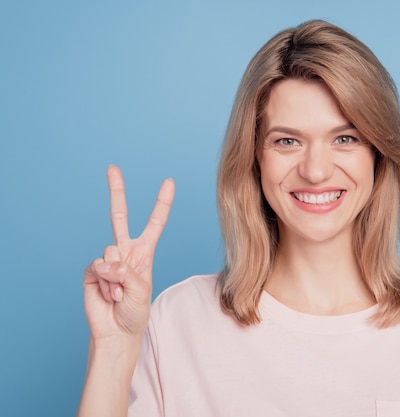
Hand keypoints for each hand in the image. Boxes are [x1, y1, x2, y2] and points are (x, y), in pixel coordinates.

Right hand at [83, 166, 174, 342]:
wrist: (117, 332)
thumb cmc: (135, 312)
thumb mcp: (142, 290)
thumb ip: (126, 271)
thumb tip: (106, 260)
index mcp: (143, 252)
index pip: (154, 223)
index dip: (161, 203)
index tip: (168, 182)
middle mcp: (125, 251)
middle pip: (119, 216)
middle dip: (116, 191)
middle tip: (112, 168)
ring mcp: (107, 259)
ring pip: (111, 251)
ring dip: (118, 278)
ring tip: (120, 294)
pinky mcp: (92, 270)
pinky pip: (99, 267)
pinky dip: (106, 283)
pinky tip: (108, 295)